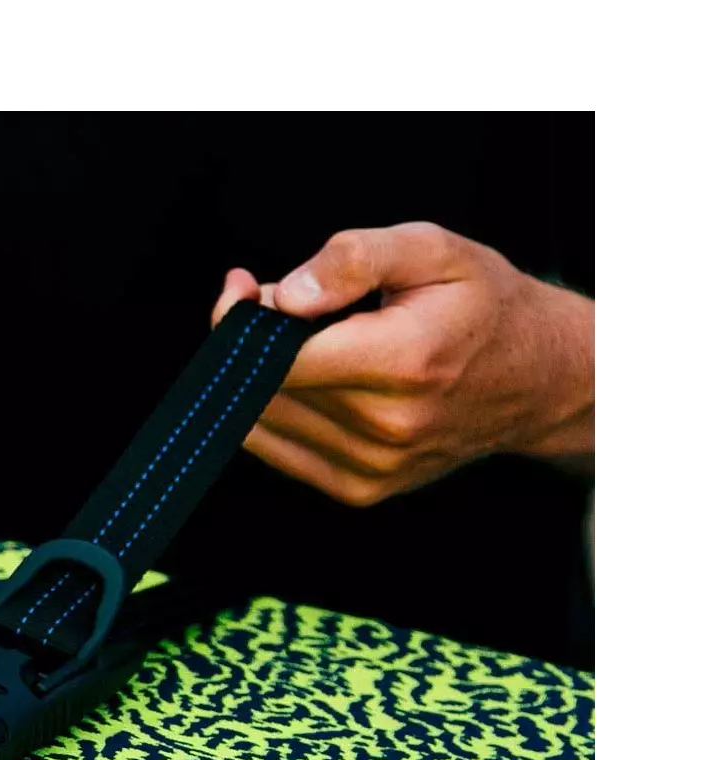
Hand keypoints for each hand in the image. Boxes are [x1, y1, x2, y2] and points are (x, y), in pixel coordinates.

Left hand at [211, 222, 594, 506]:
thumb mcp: (433, 249)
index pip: (281, 358)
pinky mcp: (361, 490)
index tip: (243, 291)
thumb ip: (356, 258)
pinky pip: (279, 452)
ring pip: (264, 423)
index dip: (244, 323)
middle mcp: (387, 426)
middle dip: (252, 343)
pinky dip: (274, 412)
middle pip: (266, 389)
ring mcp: (373, 467)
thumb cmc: (479, 306)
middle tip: (271, 303)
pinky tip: (306, 378)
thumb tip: (285, 296)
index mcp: (404, 362)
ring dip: (259, 379)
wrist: (536, 378)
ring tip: (300, 339)